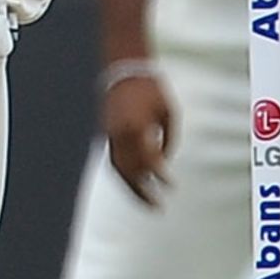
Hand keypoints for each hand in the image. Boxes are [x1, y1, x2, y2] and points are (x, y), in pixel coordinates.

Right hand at [104, 70, 174, 206]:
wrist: (125, 71)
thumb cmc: (151, 90)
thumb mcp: (168, 112)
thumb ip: (169, 139)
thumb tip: (164, 162)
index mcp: (137, 127)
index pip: (149, 160)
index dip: (161, 175)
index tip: (172, 186)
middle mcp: (121, 134)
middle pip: (131, 171)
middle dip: (145, 191)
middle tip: (159, 207)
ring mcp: (111, 135)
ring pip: (119, 169)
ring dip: (133, 189)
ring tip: (148, 203)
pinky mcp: (107, 134)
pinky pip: (115, 161)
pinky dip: (125, 175)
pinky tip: (136, 185)